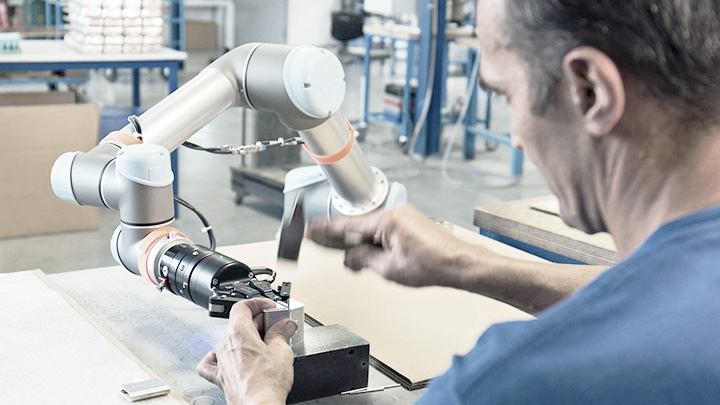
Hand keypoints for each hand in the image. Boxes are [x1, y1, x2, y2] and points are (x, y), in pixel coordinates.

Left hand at [197, 298, 297, 404]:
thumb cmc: (266, 383)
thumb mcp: (282, 351)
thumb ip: (282, 333)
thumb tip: (285, 325)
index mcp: (238, 332)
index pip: (243, 306)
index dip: (258, 303)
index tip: (270, 308)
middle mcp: (225, 345)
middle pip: (239, 322)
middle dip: (258, 321)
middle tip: (276, 326)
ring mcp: (221, 361)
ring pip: (230, 340)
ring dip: (245, 338)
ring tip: (263, 343)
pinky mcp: (220, 376)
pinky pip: (212, 362)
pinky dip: (218, 356)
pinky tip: (227, 357)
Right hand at [306, 204, 477, 287]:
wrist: (460, 264)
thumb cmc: (433, 265)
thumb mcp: (388, 269)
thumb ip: (363, 260)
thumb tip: (350, 259)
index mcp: (386, 220)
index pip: (347, 225)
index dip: (326, 230)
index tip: (311, 229)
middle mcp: (395, 213)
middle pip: (359, 226)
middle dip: (347, 242)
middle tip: (334, 253)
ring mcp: (404, 216)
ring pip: (373, 229)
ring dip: (365, 245)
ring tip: (363, 263)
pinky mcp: (411, 222)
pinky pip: (386, 230)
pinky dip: (378, 242)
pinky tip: (378, 257)